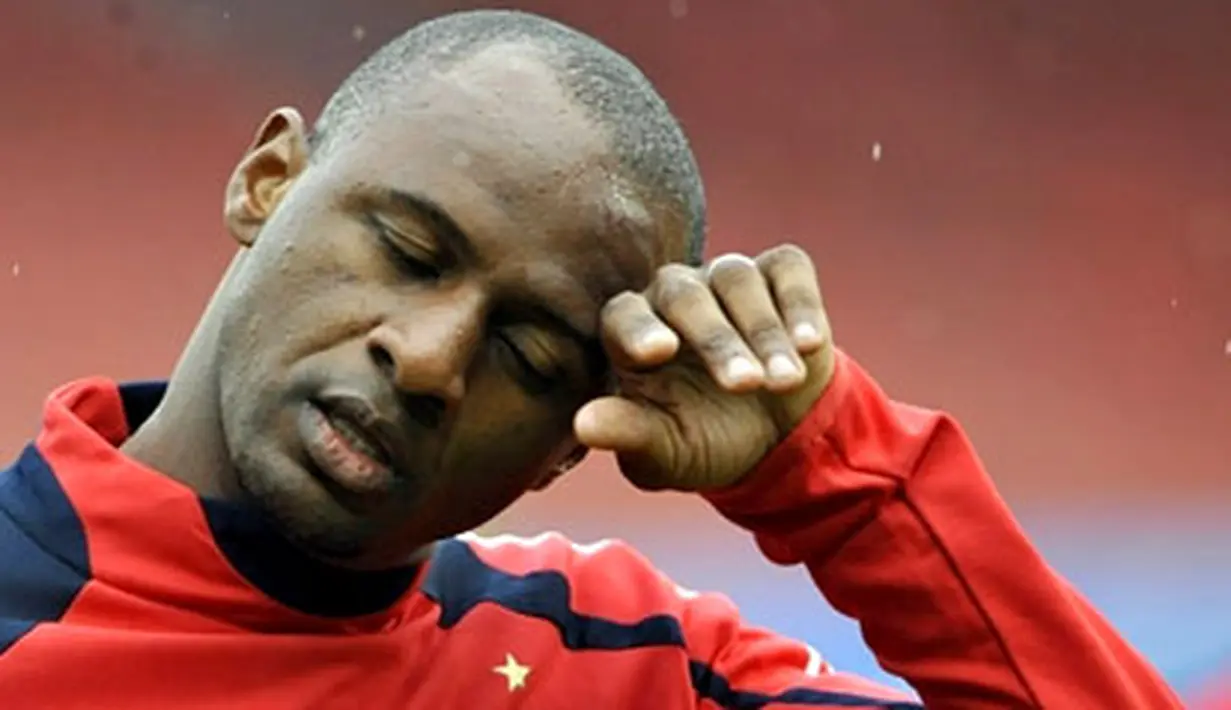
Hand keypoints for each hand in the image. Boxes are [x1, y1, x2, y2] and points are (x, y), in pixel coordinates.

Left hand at [574, 245, 835, 490]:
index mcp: (631, 334)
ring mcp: (726, 279)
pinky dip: (800, 305)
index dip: (638, 330)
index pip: (622, 315)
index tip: (658, 352)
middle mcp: (674, 295)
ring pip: (736, 279)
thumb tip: (584, 424)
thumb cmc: (705, 442)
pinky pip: (787, 270)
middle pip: (683, 296)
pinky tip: (809, 345)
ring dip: (762, 332)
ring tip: (782, 383)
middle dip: (717, 342)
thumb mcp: (666, 453)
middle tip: (744, 387)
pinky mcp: (779, 274)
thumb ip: (627, 434)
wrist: (778, 438)